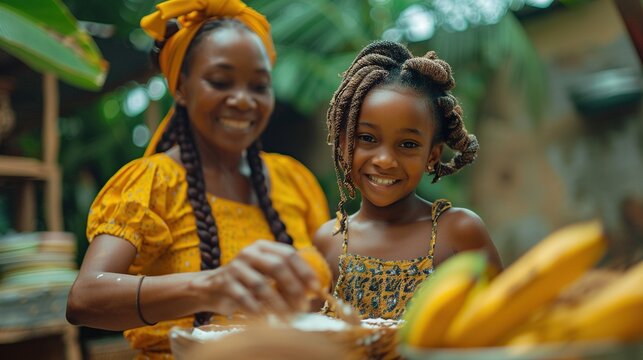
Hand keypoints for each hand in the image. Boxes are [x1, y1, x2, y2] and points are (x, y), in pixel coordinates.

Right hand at [193, 240, 320, 316]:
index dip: (305, 271)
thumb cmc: (247, 283)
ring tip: (287, 318)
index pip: (289, 254)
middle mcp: (250, 252)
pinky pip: (244, 297)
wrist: (211, 288)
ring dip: (277, 304)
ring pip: (261, 285)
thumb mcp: (266, 274)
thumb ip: (286, 278)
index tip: (316, 289)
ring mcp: (235, 266)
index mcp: (263, 246)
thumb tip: (314, 292)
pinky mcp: (224, 282)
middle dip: (293, 288)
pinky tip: (265, 320)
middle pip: (277, 266)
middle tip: (303, 306)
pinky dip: (257, 310)